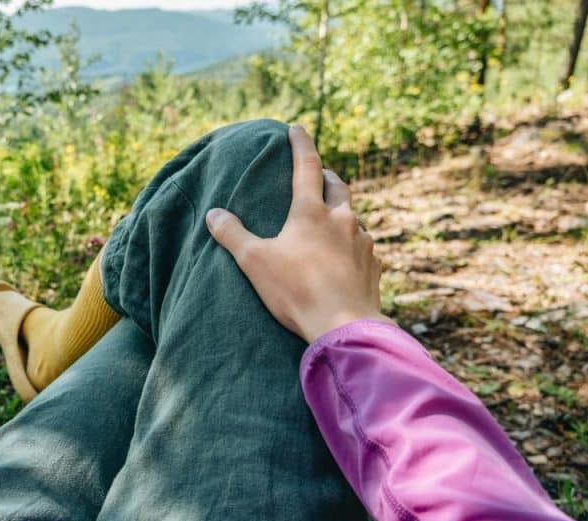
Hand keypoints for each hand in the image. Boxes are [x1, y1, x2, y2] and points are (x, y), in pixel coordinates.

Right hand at [205, 124, 391, 342]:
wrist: (344, 325)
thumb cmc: (296, 291)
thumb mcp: (254, 262)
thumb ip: (232, 235)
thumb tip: (214, 214)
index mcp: (312, 212)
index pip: (307, 165)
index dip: (300, 144)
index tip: (296, 128)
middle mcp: (342, 219)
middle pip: (337, 186)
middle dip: (326, 176)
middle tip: (317, 175)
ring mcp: (362, 242)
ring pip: (352, 216)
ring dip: (340, 213)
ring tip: (328, 222)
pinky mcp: (373, 265)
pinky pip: (362, 246)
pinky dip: (350, 243)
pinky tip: (342, 257)